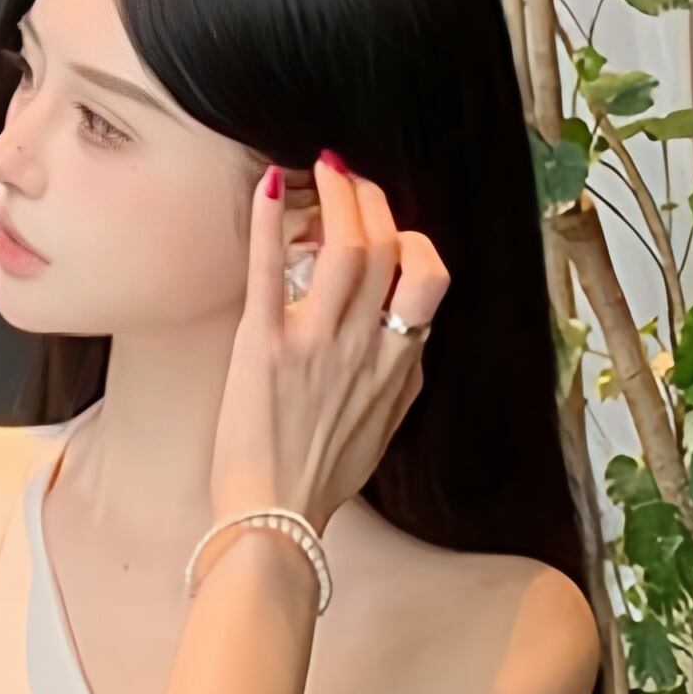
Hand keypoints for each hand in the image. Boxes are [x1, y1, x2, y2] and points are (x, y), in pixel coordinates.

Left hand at [209, 149, 449, 539]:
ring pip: (346, 245)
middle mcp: (365, 347)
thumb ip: (401, 380)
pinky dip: (270, 219)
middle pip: (389, 247)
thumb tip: (408, 342)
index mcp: (397, 366)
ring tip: (324, 170)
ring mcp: (317, 344)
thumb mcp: (385, 430)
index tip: (390, 229)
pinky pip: (271, 268)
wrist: (275, 523)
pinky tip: (268, 184)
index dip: (413, 240)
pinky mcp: (264, 347)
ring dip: (337, 195)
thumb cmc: (322, 481)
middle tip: (351, 181)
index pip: (428, 279)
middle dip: (373, 201)